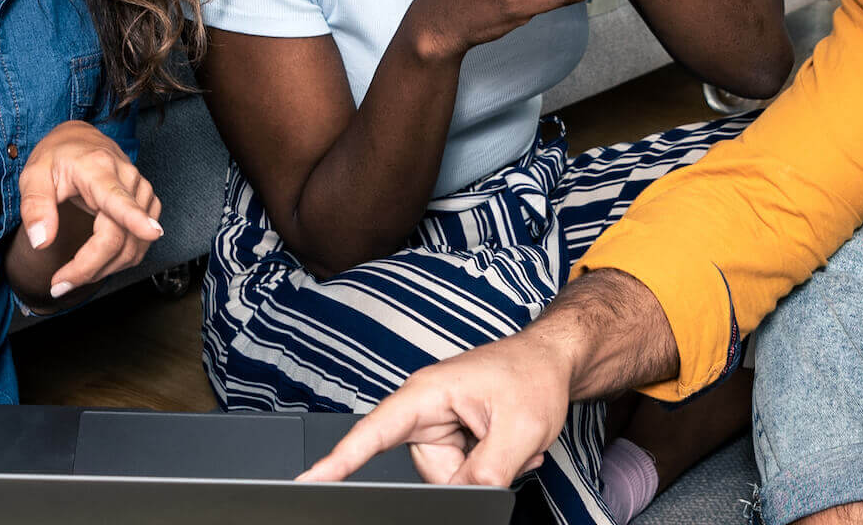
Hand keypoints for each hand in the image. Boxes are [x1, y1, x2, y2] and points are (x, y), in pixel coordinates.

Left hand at [13, 121, 163, 300]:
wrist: (80, 140)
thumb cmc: (57, 157)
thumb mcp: (33, 175)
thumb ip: (35, 207)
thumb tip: (41, 242)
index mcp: (99, 168)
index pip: (119, 198)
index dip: (135, 219)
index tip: (151, 233)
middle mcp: (128, 179)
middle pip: (120, 236)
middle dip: (90, 269)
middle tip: (57, 285)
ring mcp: (143, 193)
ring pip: (133, 246)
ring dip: (103, 269)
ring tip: (71, 275)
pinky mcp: (149, 205)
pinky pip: (139, 244)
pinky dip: (118, 261)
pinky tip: (95, 262)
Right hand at [299, 332, 573, 485]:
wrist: (552, 361)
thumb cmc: (534, 376)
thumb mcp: (520, 430)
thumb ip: (486, 473)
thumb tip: (463, 501)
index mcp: (426, 394)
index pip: (373, 432)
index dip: (339, 460)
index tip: (310, 481)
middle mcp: (424, 409)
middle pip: (426, 471)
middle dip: (469, 471)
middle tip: (504, 443)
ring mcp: (437, 425)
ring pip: (447, 477)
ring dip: (483, 467)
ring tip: (508, 436)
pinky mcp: (450, 437)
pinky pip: (460, 472)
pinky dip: (488, 463)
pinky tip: (508, 442)